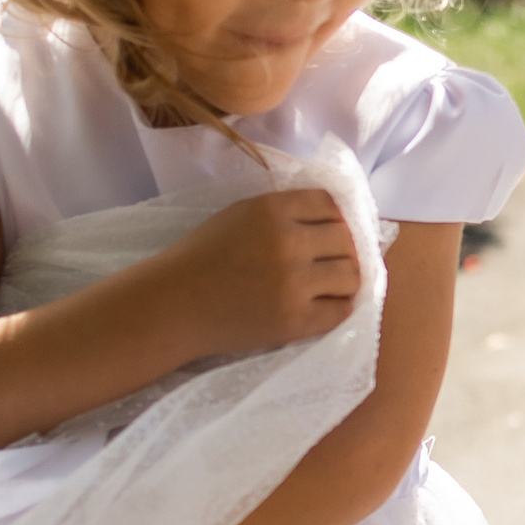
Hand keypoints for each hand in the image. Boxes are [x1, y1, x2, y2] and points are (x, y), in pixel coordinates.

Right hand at [162, 190, 363, 359]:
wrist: (173, 305)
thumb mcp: (240, 215)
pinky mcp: (295, 321)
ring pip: (351, 275)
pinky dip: (338, 308)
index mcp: (271, 210)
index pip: (329, 204)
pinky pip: (341, 311)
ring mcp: (294, 284)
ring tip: (330, 285)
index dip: (334, 218)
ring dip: (345, 280)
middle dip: (342, 249)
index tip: (328, 232)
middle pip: (345, 239)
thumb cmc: (204, 257)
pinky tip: (324, 306)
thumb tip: (335, 220)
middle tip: (330, 262)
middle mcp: (288, 243)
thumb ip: (284, 212)